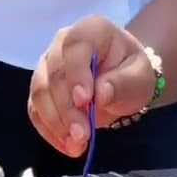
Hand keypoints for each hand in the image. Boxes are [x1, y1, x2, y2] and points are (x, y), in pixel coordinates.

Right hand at [28, 15, 160, 157]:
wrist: (123, 81)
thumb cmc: (133, 74)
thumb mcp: (139, 78)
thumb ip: (122, 83)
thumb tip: (100, 95)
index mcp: (91, 30)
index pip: (75, 46)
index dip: (76, 73)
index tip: (85, 101)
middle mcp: (62, 44)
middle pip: (53, 74)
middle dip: (66, 109)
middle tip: (83, 135)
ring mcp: (47, 66)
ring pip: (40, 93)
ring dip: (55, 123)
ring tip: (76, 145)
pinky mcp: (41, 89)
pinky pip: (36, 110)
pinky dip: (49, 131)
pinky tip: (66, 146)